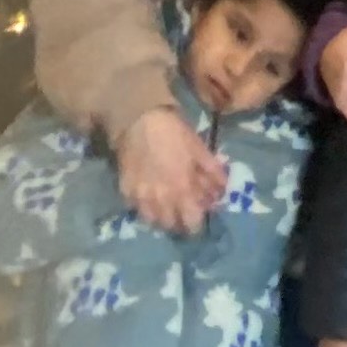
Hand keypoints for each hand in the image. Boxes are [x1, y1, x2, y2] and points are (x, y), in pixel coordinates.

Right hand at [113, 110, 228, 233]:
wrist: (139, 120)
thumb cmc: (175, 134)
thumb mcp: (200, 151)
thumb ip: (212, 174)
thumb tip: (222, 192)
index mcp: (182, 191)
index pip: (192, 224)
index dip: (197, 224)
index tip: (199, 216)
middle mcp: (161, 200)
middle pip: (171, 226)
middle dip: (179, 222)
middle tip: (183, 210)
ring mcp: (140, 197)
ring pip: (152, 221)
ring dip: (161, 217)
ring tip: (166, 206)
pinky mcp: (125, 191)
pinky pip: (136, 208)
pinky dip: (145, 207)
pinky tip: (149, 196)